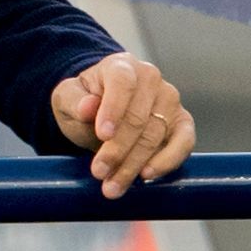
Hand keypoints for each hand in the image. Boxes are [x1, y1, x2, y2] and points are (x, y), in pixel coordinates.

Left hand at [50, 52, 195, 198]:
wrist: (100, 109)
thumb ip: (74, 100)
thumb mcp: (67, 98)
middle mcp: (151, 78)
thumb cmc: (83, 101)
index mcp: (121, 65)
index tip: (102, 135)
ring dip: (133, 164)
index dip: (113, 110)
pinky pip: (184, 143)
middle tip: (98, 172)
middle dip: (117, 150)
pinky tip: (147, 175)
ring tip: (112, 185)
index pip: (122, 83)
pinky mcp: (183, 122)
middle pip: (138, 118)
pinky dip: (168, 161)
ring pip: (155, 136)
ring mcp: (170, 100)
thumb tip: (88, 106)